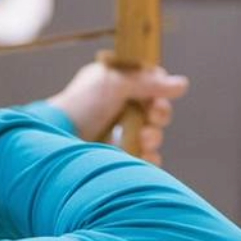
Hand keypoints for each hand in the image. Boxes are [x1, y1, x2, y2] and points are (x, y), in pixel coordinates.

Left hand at [47, 62, 188, 164]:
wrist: (58, 140)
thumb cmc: (81, 106)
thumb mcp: (114, 84)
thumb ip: (148, 82)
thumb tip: (182, 84)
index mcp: (116, 85)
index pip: (150, 84)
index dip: (160, 90)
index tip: (156, 95)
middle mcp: (119, 108)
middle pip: (157, 110)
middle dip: (159, 114)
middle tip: (152, 116)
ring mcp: (120, 134)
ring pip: (154, 135)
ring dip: (153, 136)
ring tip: (143, 138)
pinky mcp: (121, 157)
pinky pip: (147, 158)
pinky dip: (149, 157)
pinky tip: (142, 154)